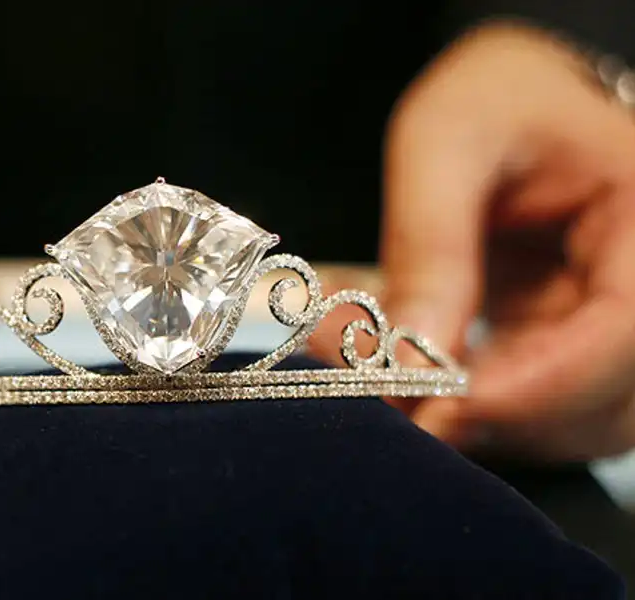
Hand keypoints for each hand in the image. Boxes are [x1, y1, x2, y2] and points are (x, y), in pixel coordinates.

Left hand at [373, 21, 634, 460]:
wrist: (505, 102)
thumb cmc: (487, 98)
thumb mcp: (444, 144)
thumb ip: (432, 246)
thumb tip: (411, 360)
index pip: (624, 328)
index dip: (540, 385)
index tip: (447, 406)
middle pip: (604, 396)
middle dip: (498, 415)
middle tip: (395, 410)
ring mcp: (612, 318)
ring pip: (571, 418)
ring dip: (479, 423)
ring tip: (386, 390)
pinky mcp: (570, 339)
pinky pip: (536, 402)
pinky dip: (472, 407)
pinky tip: (408, 383)